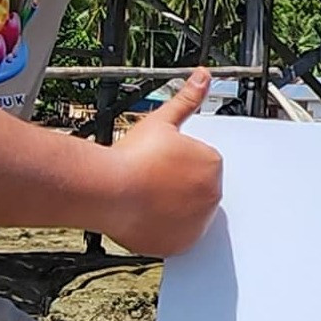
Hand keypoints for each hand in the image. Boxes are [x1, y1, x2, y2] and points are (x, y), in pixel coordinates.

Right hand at [100, 68, 221, 255]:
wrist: (107, 190)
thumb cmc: (131, 158)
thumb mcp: (161, 121)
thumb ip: (186, 99)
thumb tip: (202, 76)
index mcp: (212, 164)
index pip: (203, 164)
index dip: (178, 162)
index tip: (160, 163)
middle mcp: (213, 195)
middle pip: (197, 189)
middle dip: (178, 185)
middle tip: (151, 179)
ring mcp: (199, 222)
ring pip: (189, 213)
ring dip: (174, 207)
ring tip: (148, 197)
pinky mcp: (183, 244)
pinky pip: (179, 236)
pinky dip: (167, 230)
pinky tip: (148, 214)